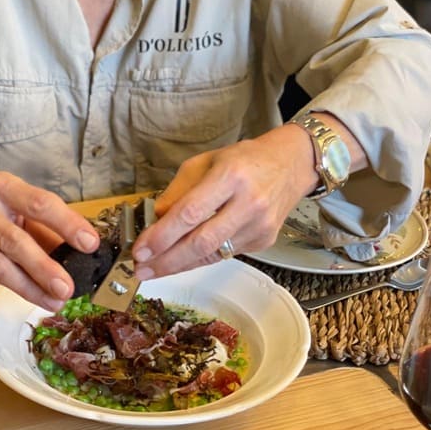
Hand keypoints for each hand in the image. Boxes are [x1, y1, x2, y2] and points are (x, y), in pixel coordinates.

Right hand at [0, 171, 99, 310]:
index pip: (41, 204)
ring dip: (24, 286)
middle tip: (67, 288)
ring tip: (52, 301)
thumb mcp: (20, 203)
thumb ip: (45, 226)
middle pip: (15, 240)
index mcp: (7, 188)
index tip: (90, 244)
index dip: (66, 224)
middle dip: (43, 267)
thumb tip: (79, 252)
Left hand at [131, 123, 318, 279]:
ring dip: (179, 265)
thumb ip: (179, 190)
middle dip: (167, 260)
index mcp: (230, 175)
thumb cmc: (244, 159)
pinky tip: (183, 259)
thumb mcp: (205, 161)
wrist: (290, 165)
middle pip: (201, 242)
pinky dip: (200, 259)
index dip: (162, 235)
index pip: (190, 212)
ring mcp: (259, 225)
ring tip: (154, 269)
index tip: (140, 248)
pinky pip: (225, 255)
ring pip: (212, 255)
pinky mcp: (264, 241)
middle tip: (141, 269)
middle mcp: (248, 202)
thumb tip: (156, 220)